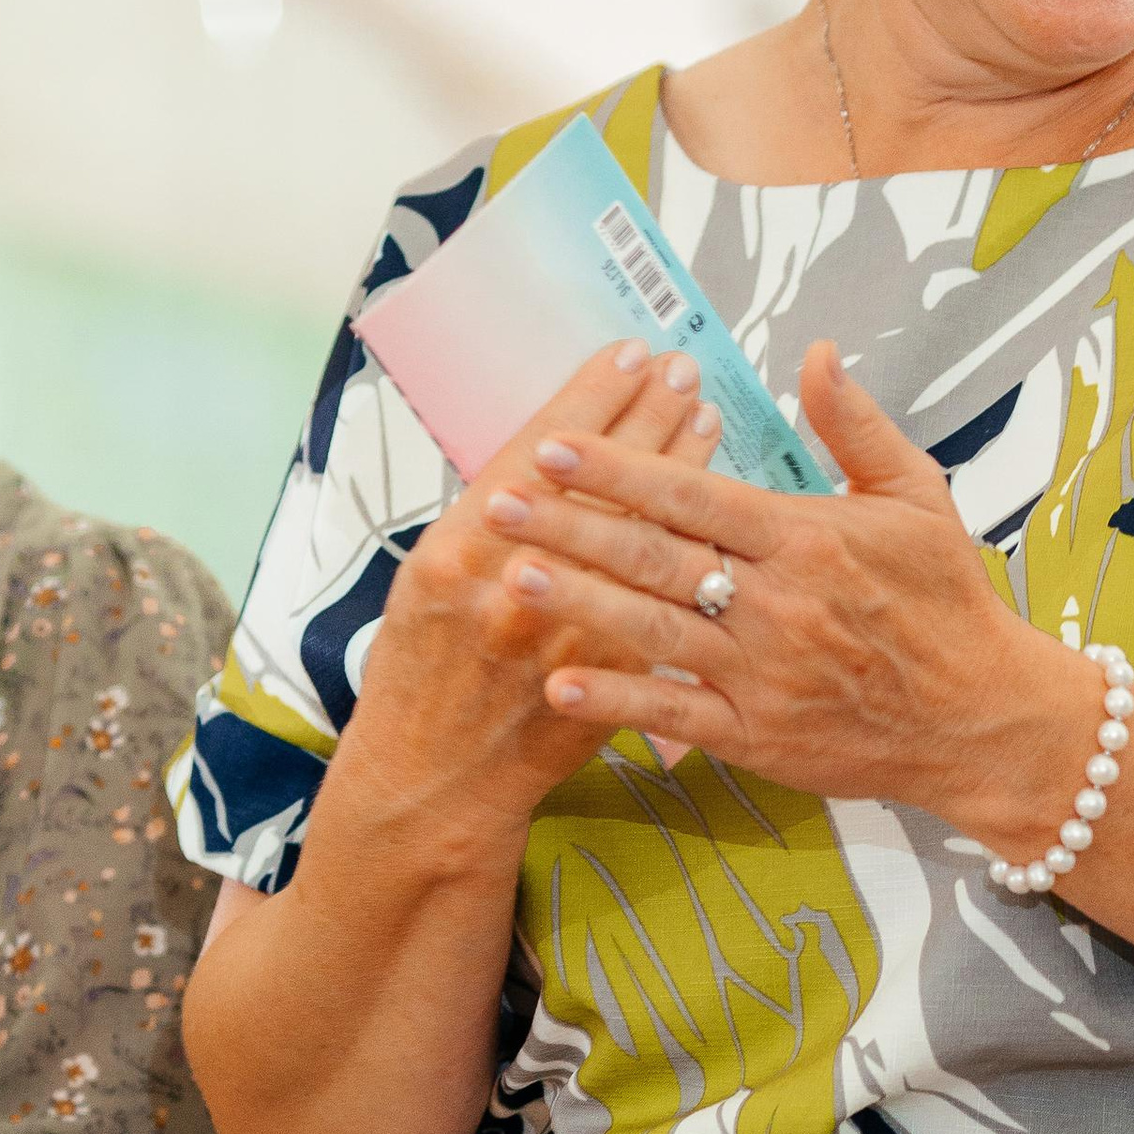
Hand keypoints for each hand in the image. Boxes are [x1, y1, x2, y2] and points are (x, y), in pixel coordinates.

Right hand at [331, 341, 721, 859]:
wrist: (434, 782)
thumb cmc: (421, 674)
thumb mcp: (426, 583)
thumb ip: (488, 522)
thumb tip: (550, 455)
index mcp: (459, 551)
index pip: (537, 453)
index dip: (589, 397)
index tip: (628, 351)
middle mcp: (513, 586)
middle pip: (598, 482)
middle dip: (646, 417)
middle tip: (685, 367)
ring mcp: (568, 633)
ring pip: (639, 534)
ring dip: (676, 471)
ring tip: (707, 415)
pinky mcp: (609, 674)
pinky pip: (661, 600)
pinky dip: (687, 550)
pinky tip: (712, 517)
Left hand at [475, 342, 1096, 832]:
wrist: (984, 719)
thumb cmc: (950, 604)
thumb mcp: (919, 497)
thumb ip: (857, 426)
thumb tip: (817, 353)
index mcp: (807, 538)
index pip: (695, 494)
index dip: (620, 468)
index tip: (558, 445)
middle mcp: (777, 604)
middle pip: (655, 556)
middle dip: (572, 525)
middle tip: (500, 498)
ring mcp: (762, 673)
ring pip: (651, 630)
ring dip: (576, 601)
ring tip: (512, 574)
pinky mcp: (758, 735)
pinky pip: (673, 713)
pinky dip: (616, 701)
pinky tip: (559, 684)